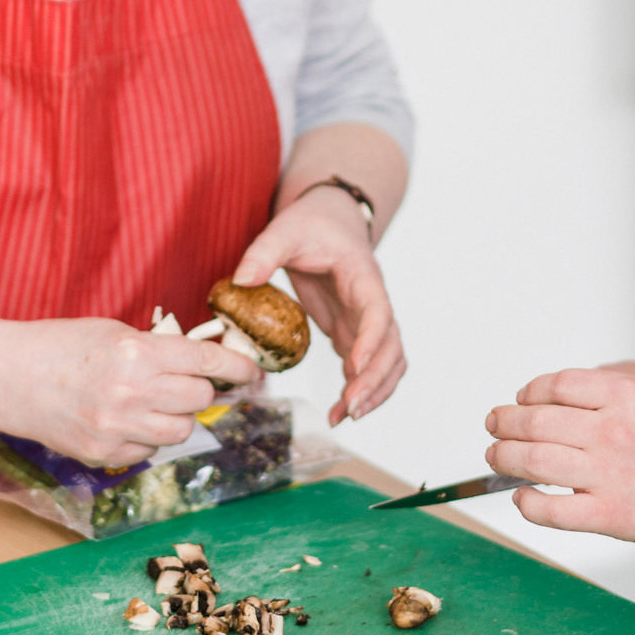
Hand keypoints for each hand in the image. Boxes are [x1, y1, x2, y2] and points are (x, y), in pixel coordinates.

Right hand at [0, 317, 262, 467]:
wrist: (7, 376)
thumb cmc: (60, 346)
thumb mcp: (114, 331)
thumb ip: (157, 349)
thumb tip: (200, 363)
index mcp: (137, 353)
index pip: (206, 362)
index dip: (237, 367)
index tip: (253, 372)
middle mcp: (132, 393)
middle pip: (198, 399)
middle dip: (196, 389)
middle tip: (180, 381)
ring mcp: (117, 429)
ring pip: (180, 431)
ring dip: (176, 417)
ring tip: (151, 402)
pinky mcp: (103, 455)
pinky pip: (148, 452)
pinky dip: (145, 438)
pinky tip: (123, 420)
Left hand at [233, 186, 404, 425]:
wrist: (330, 218)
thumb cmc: (313, 223)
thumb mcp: (286, 229)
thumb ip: (264, 252)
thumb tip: (242, 279)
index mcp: (363, 277)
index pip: (378, 312)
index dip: (371, 341)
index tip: (353, 366)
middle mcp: (372, 303)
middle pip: (392, 347)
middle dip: (375, 380)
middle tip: (351, 408)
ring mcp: (365, 321)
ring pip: (388, 362)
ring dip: (374, 391)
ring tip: (345, 417)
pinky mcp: (352, 332)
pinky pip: (368, 367)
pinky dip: (360, 390)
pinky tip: (340, 412)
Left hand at [484, 367, 634, 548]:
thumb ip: (601, 395)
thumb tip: (544, 402)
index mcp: (622, 394)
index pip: (553, 385)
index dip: (527, 394)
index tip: (519, 401)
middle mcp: (612, 429)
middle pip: (534, 421)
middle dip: (504, 423)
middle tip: (494, 426)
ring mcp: (609, 473)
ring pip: (533, 461)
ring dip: (504, 458)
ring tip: (496, 456)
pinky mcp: (611, 515)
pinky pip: (552, 509)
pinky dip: (528, 502)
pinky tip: (523, 496)